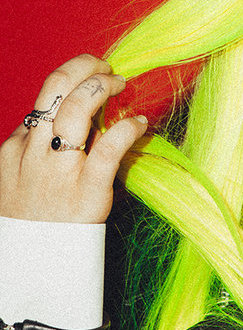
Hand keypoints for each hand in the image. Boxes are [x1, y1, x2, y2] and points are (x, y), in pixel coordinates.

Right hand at [0, 54, 147, 222]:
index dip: (73, 79)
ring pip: (77, 108)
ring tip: (122, 83)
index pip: (45, 97)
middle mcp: (35, 151)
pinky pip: (109, 147)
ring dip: (104, 86)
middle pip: (57, 89)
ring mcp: (60, 169)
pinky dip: (127, 127)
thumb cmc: (36, 217)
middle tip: (108, 67)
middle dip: (86, 67)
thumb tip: (79, 119)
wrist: (34, 262)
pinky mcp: (88, 189)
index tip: (93, 75)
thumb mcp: (22, 176)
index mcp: (16, 147)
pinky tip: (139, 122)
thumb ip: (45, 147)